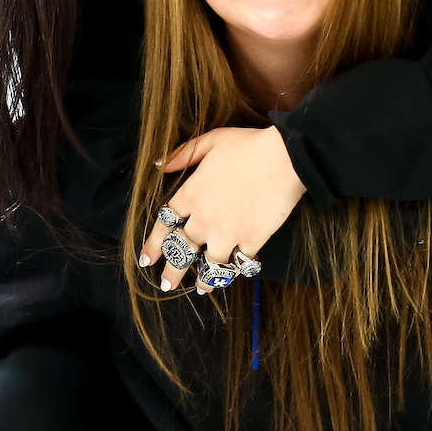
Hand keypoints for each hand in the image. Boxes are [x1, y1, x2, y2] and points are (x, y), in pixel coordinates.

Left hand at [139, 126, 305, 292]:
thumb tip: (158, 163)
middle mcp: (203, 219)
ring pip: (209, 265)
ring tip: (200, 289)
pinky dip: (234, 270)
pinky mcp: (251, 241)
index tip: (146, 259)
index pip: (164, 225)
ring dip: (203, 279)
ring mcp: (227, 233)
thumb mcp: (211, 141)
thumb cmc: (249, 146)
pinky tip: (230, 275)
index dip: (153, 245)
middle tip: (167, 284)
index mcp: (190, 195)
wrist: (285, 159)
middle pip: (181, 251)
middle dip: (172, 271)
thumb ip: (183, 154)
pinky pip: (238, 264)